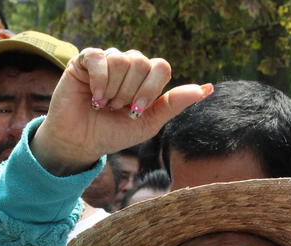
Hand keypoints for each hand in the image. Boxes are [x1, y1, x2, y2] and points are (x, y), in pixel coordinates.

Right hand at [31, 47, 211, 175]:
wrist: (83, 142)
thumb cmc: (114, 133)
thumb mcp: (148, 123)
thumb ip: (174, 104)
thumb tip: (207, 89)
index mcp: (146, 79)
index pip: (161, 67)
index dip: (150, 89)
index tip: (137, 111)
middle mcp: (129, 66)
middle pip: (142, 63)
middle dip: (130, 93)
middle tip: (117, 108)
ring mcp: (108, 61)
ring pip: (122, 60)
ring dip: (114, 91)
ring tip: (104, 104)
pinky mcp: (86, 60)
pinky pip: (100, 57)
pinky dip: (99, 82)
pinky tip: (94, 97)